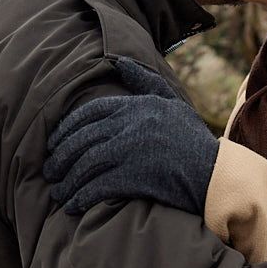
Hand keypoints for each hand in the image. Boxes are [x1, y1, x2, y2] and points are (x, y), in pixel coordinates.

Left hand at [45, 59, 216, 215]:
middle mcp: (131, 124)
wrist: (216, 175)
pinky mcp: (135, 176)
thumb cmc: (193, 140)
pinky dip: (81, 196)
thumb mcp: (172, 103)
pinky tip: (73, 205)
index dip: (66, 129)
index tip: (54, 143)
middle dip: (61, 157)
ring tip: (59, 193)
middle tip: (50, 172)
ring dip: (68, 182)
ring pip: (85, 164)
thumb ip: (145, 81)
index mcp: (137, 105)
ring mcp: (132, 150)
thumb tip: (119, 62)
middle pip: (82, 139)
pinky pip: (97, 186)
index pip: (89, 113)